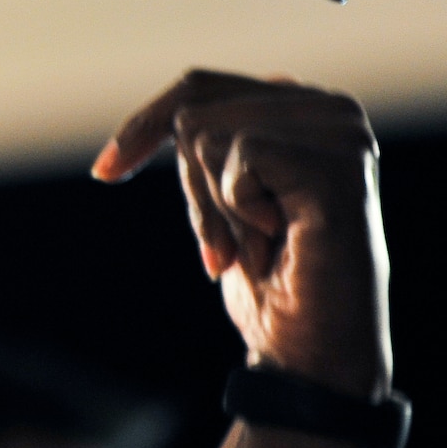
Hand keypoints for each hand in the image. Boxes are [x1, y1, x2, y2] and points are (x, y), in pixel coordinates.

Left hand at [93, 71, 391, 398]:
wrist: (312, 360)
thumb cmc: (272, 285)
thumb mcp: (225, 201)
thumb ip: (217, 144)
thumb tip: (179, 109)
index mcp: (306, 110)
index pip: (199, 87)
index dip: (145, 125)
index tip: (104, 174)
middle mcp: (332, 109)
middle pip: (194, 112)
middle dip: (194, 188)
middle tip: (232, 248)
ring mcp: (342, 132)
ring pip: (207, 133)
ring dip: (216, 207)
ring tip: (261, 245)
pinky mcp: (339, 162)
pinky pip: (238, 155)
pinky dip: (238, 209)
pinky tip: (280, 239)